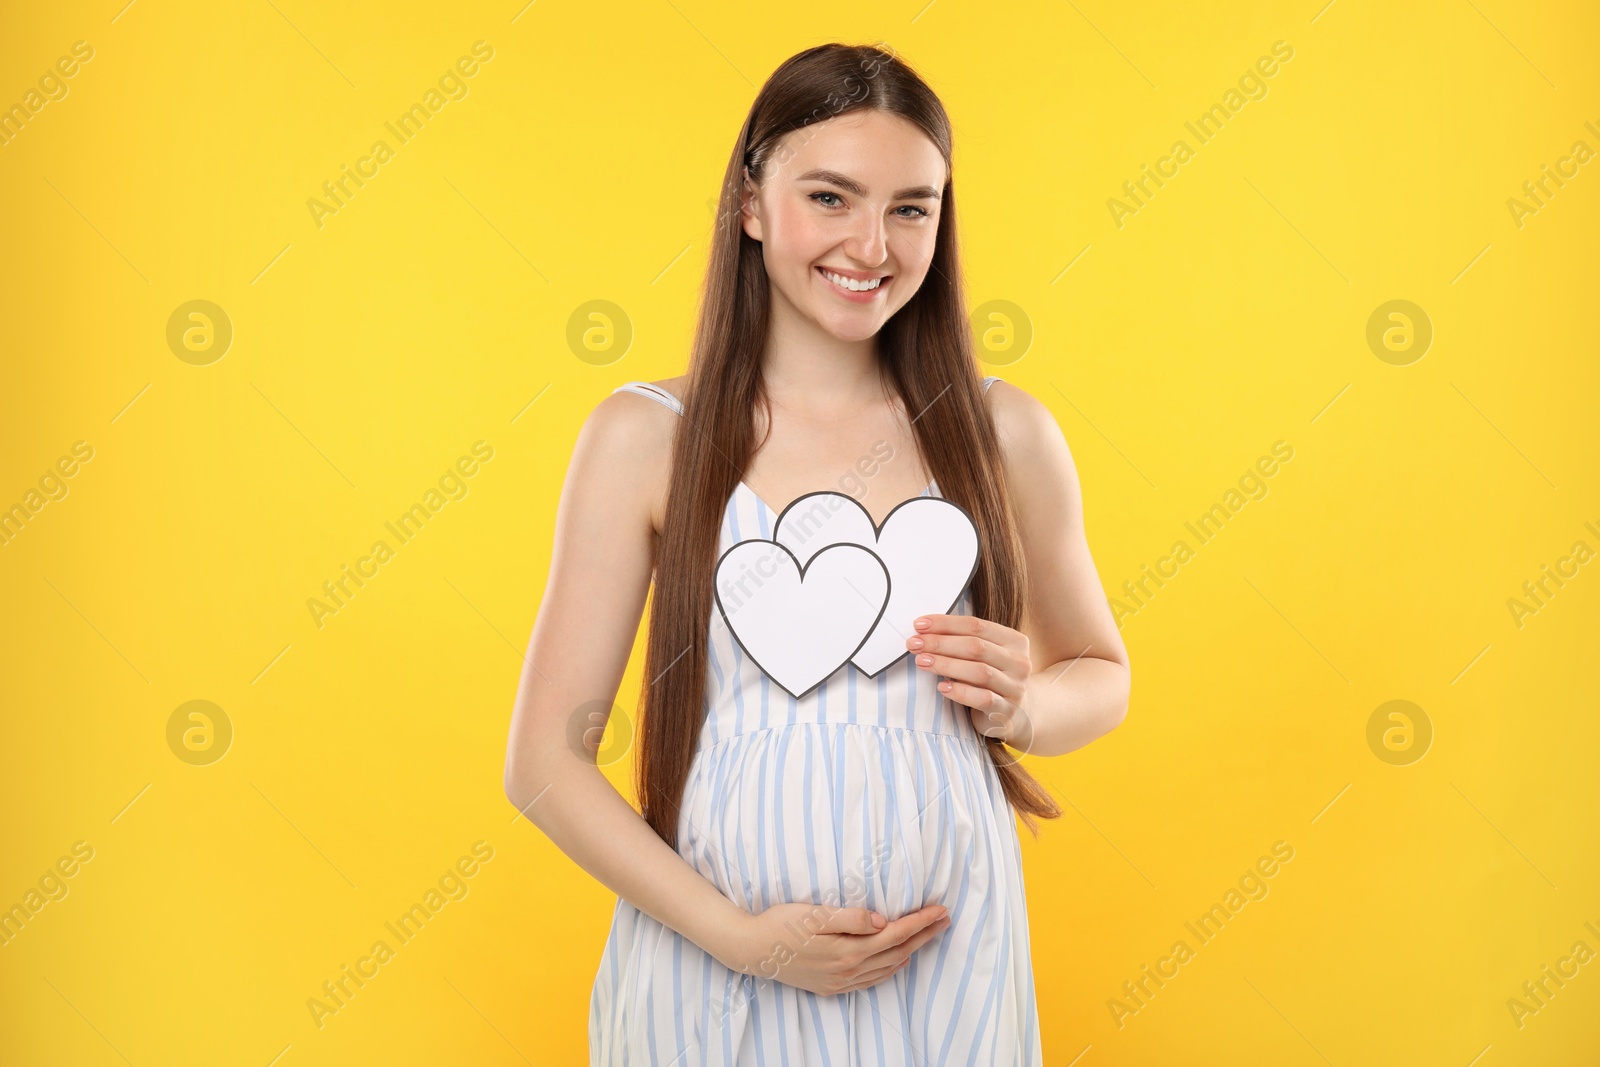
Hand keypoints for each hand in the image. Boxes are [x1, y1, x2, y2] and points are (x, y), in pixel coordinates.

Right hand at [712, 902, 950, 996]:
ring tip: (928, 935)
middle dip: (924, 935)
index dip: (920, 922)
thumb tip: (883, 920)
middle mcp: (849, 970)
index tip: (941, 910)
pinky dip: (890, 968)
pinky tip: (896, 960)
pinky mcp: (832, 987)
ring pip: (888, 968)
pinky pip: (871, 980)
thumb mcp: (814, 914)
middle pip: (898, 952)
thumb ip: (851, 917)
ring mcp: (841, 982)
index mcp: (848, 950)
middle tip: (945, 919)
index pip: (895, 934)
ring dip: (912, 951)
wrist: (752, 951)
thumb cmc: (781, 925)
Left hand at [907, 613, 1034, 750]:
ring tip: (922, 662)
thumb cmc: (991, 677)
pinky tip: (941, 687)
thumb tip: (924, 631)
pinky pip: (982, 698)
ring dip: (946, 665)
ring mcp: (1015, 688)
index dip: (946, 624)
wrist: (1015, 713)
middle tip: (915, 644)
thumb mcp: (984, 655)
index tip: (919, 625)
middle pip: (976, 647)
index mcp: (1014, 641)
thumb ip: (963, 641)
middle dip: (941, 643)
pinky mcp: (1007, 711)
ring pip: (979, 671)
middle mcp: (1019, 662)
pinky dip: (960, 692)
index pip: (977, 626)